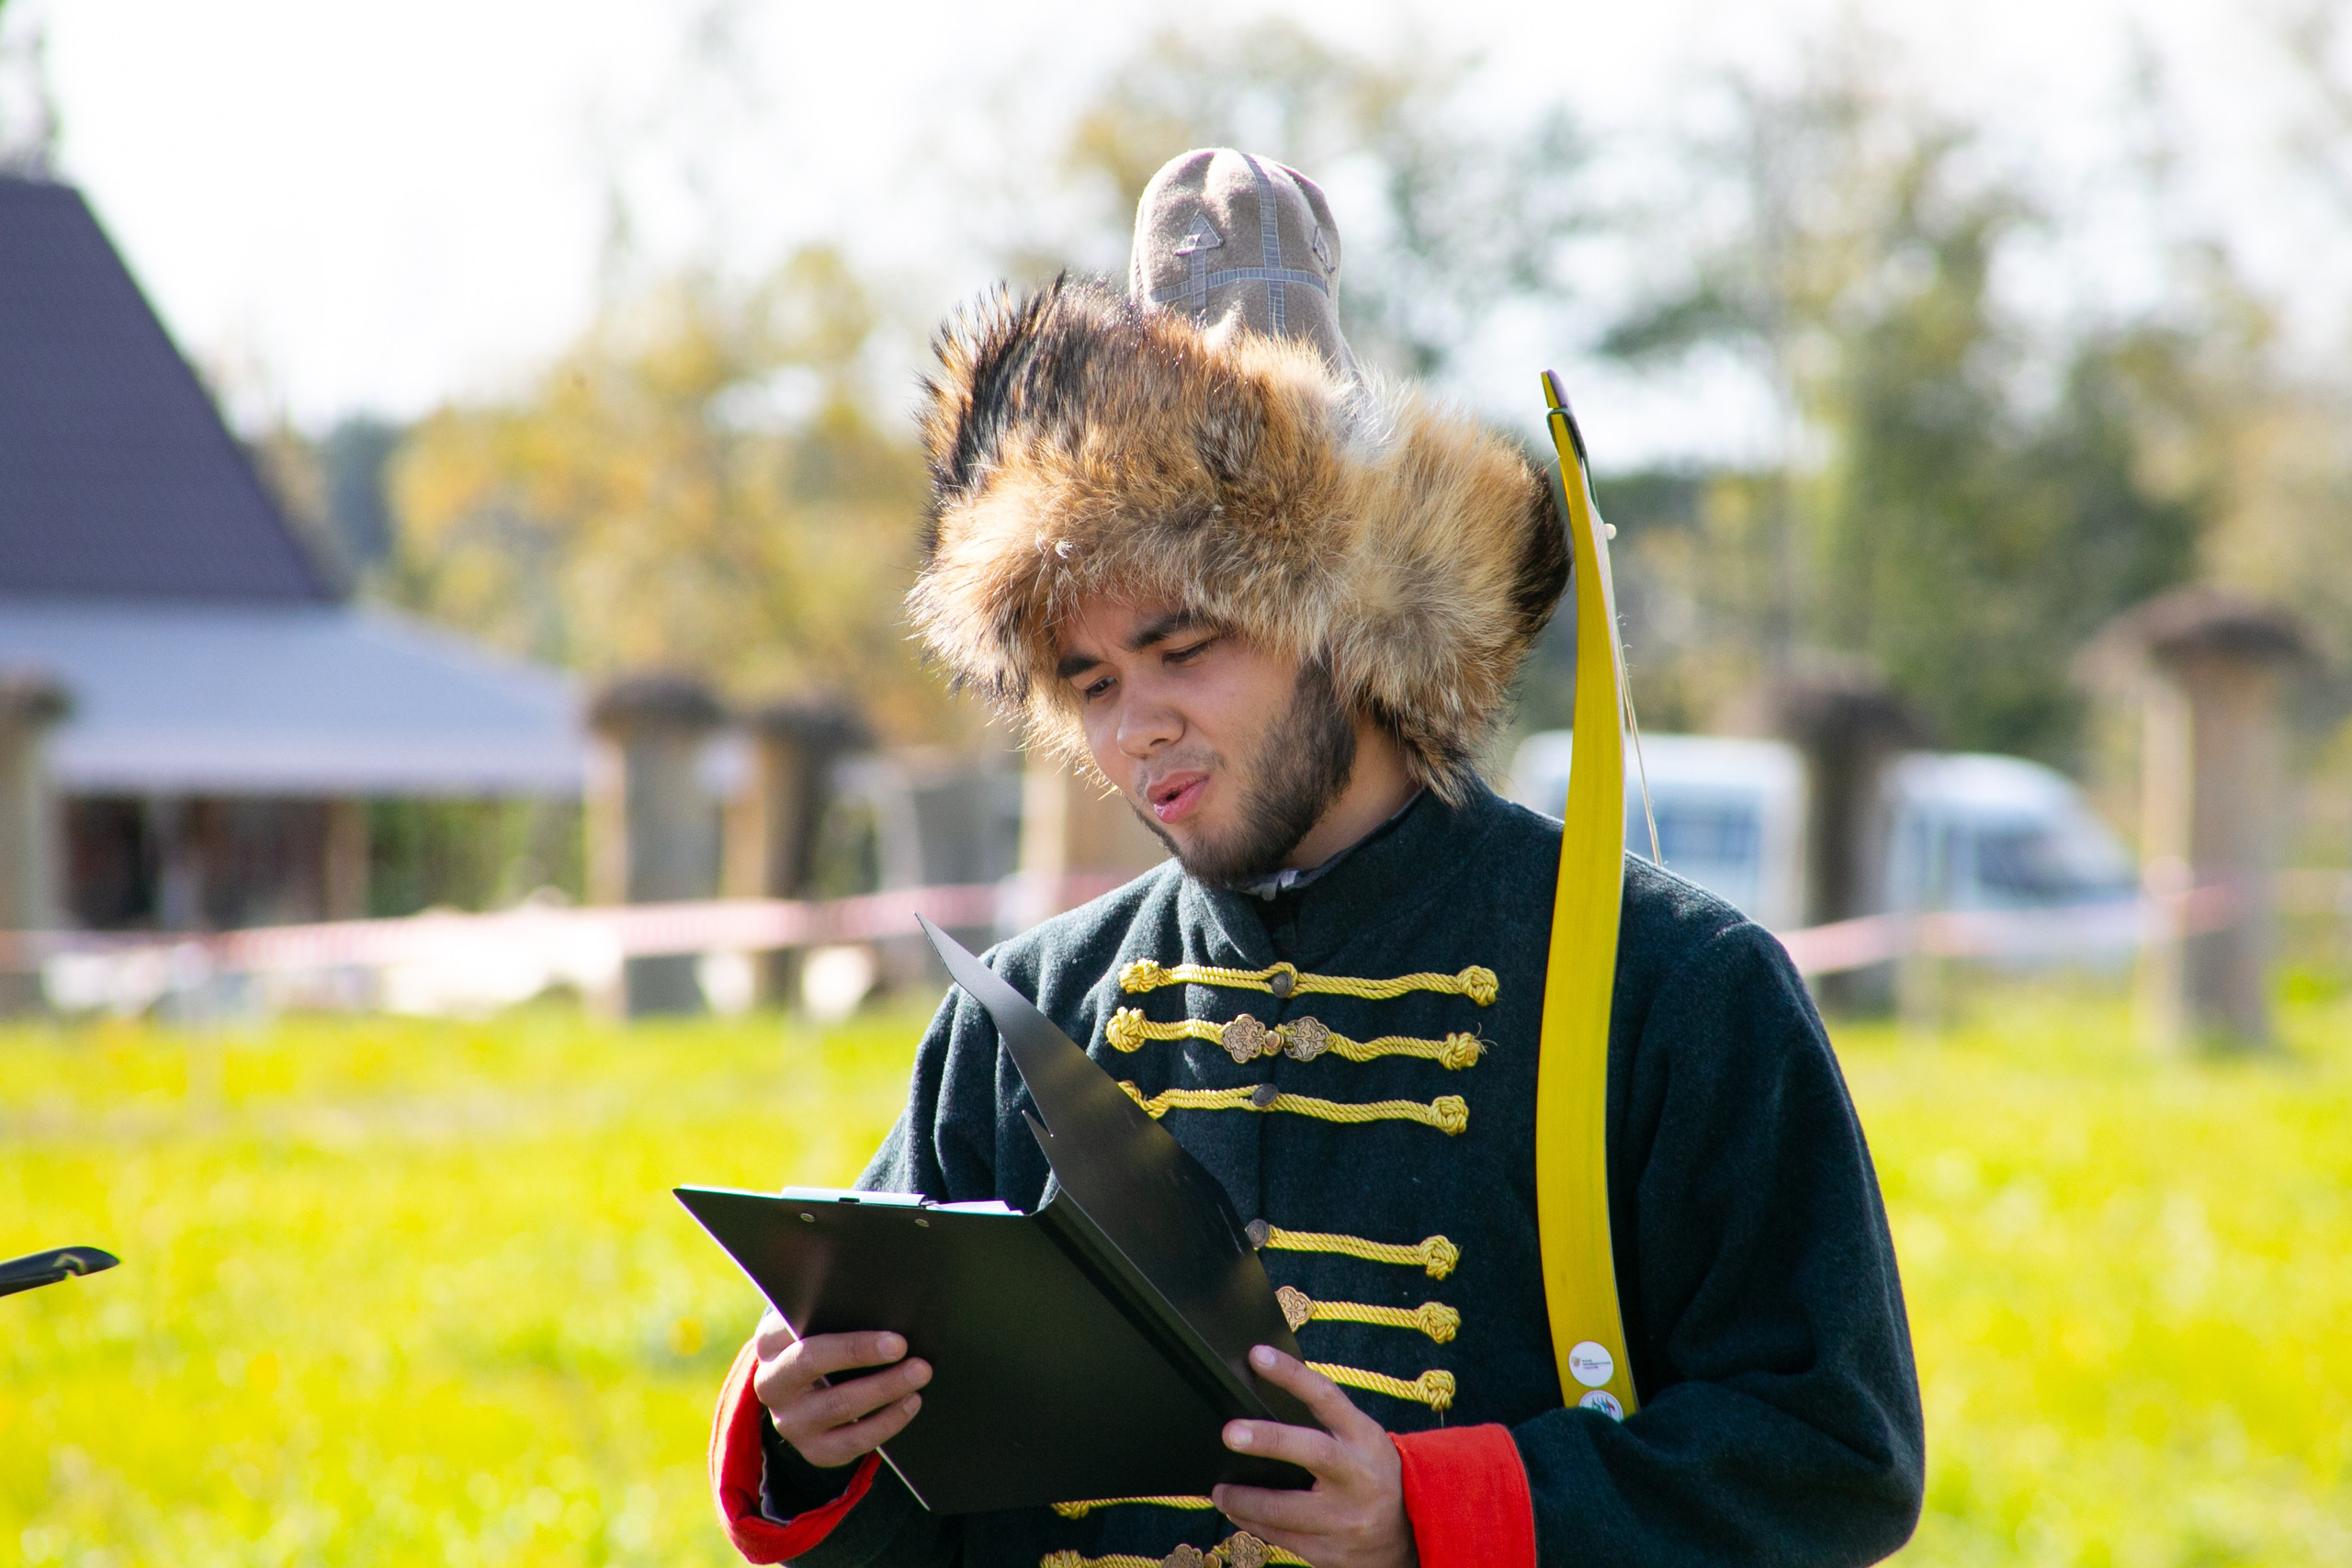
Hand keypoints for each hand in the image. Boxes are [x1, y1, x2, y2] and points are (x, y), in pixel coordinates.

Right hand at [750, 1309, 931, 1468]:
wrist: (806, 1390)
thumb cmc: (823, 1340)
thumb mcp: (817, 1322)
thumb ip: (836, 1311)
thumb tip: (884, 1305)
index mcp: (771, 1343)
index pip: (801, 1333)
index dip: (849, 1340)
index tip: (893, 1339)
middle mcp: (772, 1385)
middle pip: (814, 1364)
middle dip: (862, 1355)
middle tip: (907, 1351)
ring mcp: (790, 1422)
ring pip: (838, 1406)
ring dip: (885, 1389)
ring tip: (919, 1375)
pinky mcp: (813, 1450)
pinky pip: (852, 1442)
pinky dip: (887, 1422)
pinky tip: (910, 1403)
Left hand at [1211, 1345, 1417, 1567]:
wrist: (1410, 1534)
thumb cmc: (1372, 1474)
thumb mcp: (1362, 1441)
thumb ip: (1325, 1423)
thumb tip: (1263, 1400)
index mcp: (1364, 1439)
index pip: (1328, 1397)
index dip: (1292, 1374)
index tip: (1258, 1355)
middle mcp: (1358, 1477)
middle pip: (1313, 1452)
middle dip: (1268, 1441)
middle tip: (1230, 1433)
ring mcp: (1346, 1518)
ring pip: (1285, 1509)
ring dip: (1244, 1499)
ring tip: (1220, 1491)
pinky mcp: (1330, 1551)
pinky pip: (1282, 1537)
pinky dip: (1254, 1523)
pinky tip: (1239, 1513)